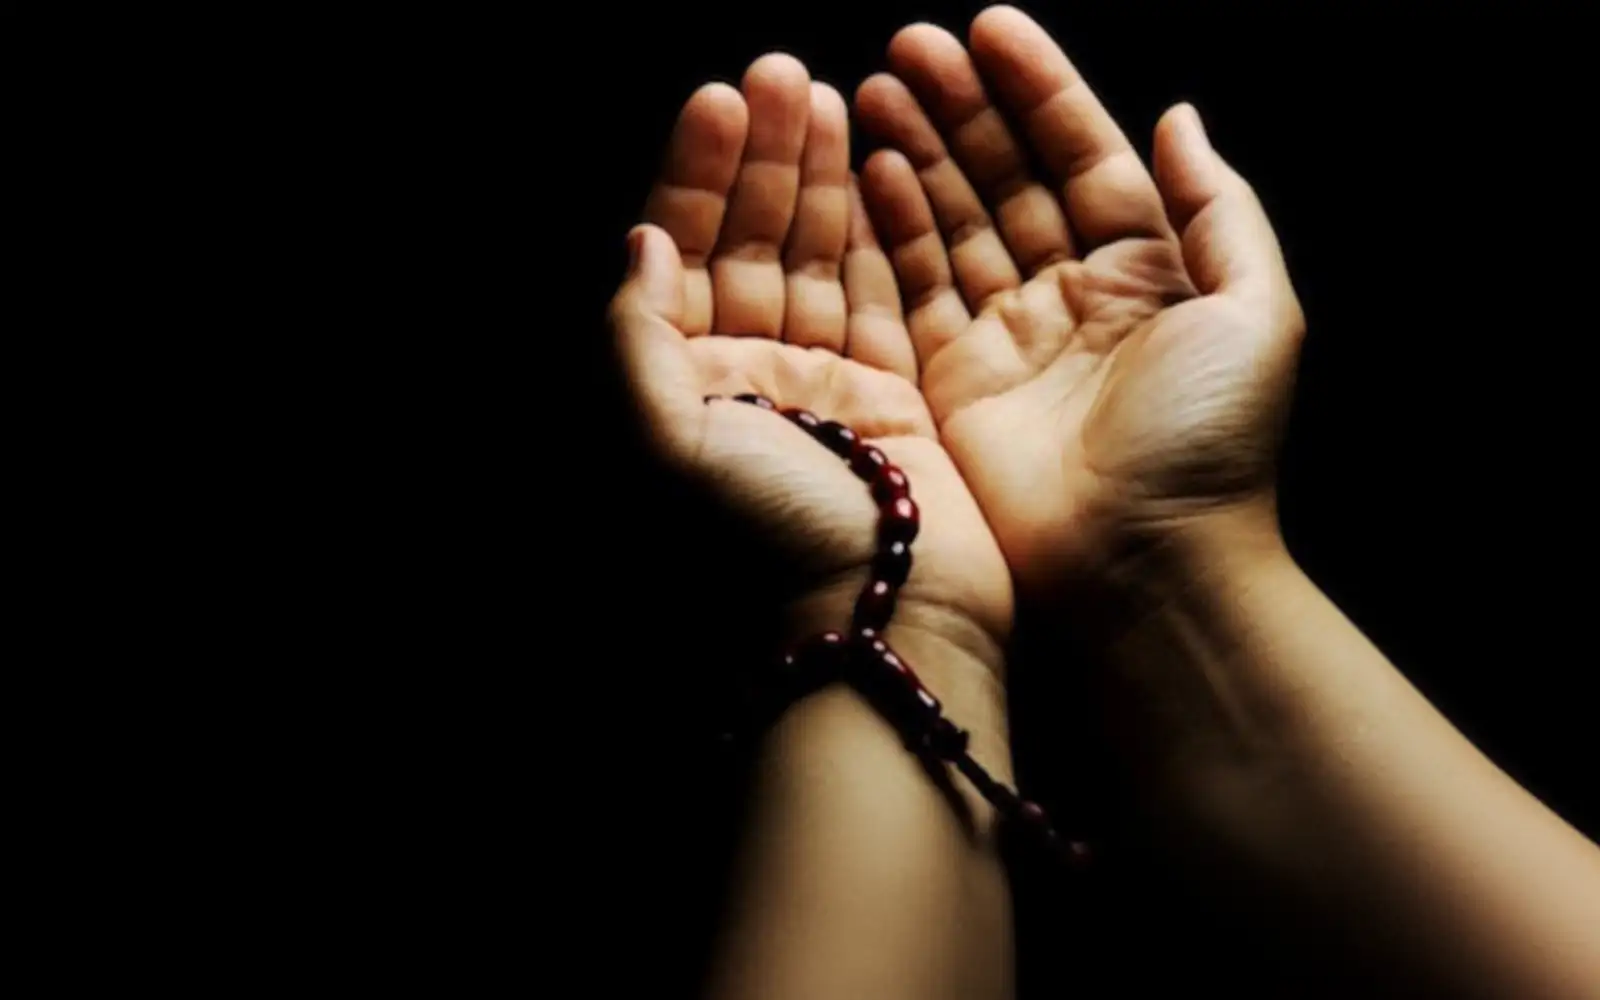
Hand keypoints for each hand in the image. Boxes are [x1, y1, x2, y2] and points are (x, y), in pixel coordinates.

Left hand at [609, 54, 1011, 664]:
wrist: (879, 612)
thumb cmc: (765, 533)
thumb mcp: (665, 441)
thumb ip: (638, 339)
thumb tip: (640, 245)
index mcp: (683, 385)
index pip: (682, 255)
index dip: (695, 175)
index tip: (721, 97)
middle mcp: (746, 378)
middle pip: (748, 243)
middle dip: (762, 158)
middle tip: (782, 73)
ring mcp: (822, 384)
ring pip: (814, 257)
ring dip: (817, 178)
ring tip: (829, 94)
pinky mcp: (891, 394)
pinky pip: (880, 293)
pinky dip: (876, 231)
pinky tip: (878, 166)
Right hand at [855, 6, 1304, 600]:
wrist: (1146, 568)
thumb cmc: (1212, 443)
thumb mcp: (1258, 311)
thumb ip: (1218, 206)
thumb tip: (1178, 113)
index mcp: (1148, 269)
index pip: (1083, 156)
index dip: (1039, 89)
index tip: (989, 25)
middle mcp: (1072, 294)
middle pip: (1008, 178)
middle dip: (961, 108)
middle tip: (908, 43)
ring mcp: (1007, 337)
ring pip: (954, 223)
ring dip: (916, 152)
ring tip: (871, 85)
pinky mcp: (953, 382)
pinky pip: (914, 289)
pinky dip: (889, 229)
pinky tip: (866, 169)